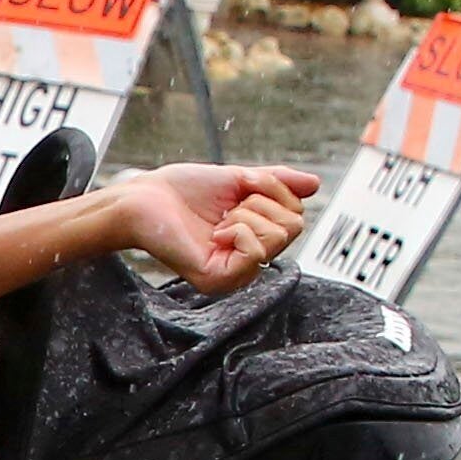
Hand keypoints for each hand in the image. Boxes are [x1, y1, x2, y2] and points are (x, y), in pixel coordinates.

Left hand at [111, 159, 315, 292]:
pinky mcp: (220, 281)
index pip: (296, 215)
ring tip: (219, 221)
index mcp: (256, 240)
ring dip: (248, 214)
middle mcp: (249, 261)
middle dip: (263, 201)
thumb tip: (316, 184)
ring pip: (279, 236)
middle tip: (228, 208)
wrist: (144, 197)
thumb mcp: (240, 178)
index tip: (239, 192)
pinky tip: (216, 232)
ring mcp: (236, 275)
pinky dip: (240, 231)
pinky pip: (256, 252)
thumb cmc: (185, 189)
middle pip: (294, 226)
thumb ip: (277, 183)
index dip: (272, 190)